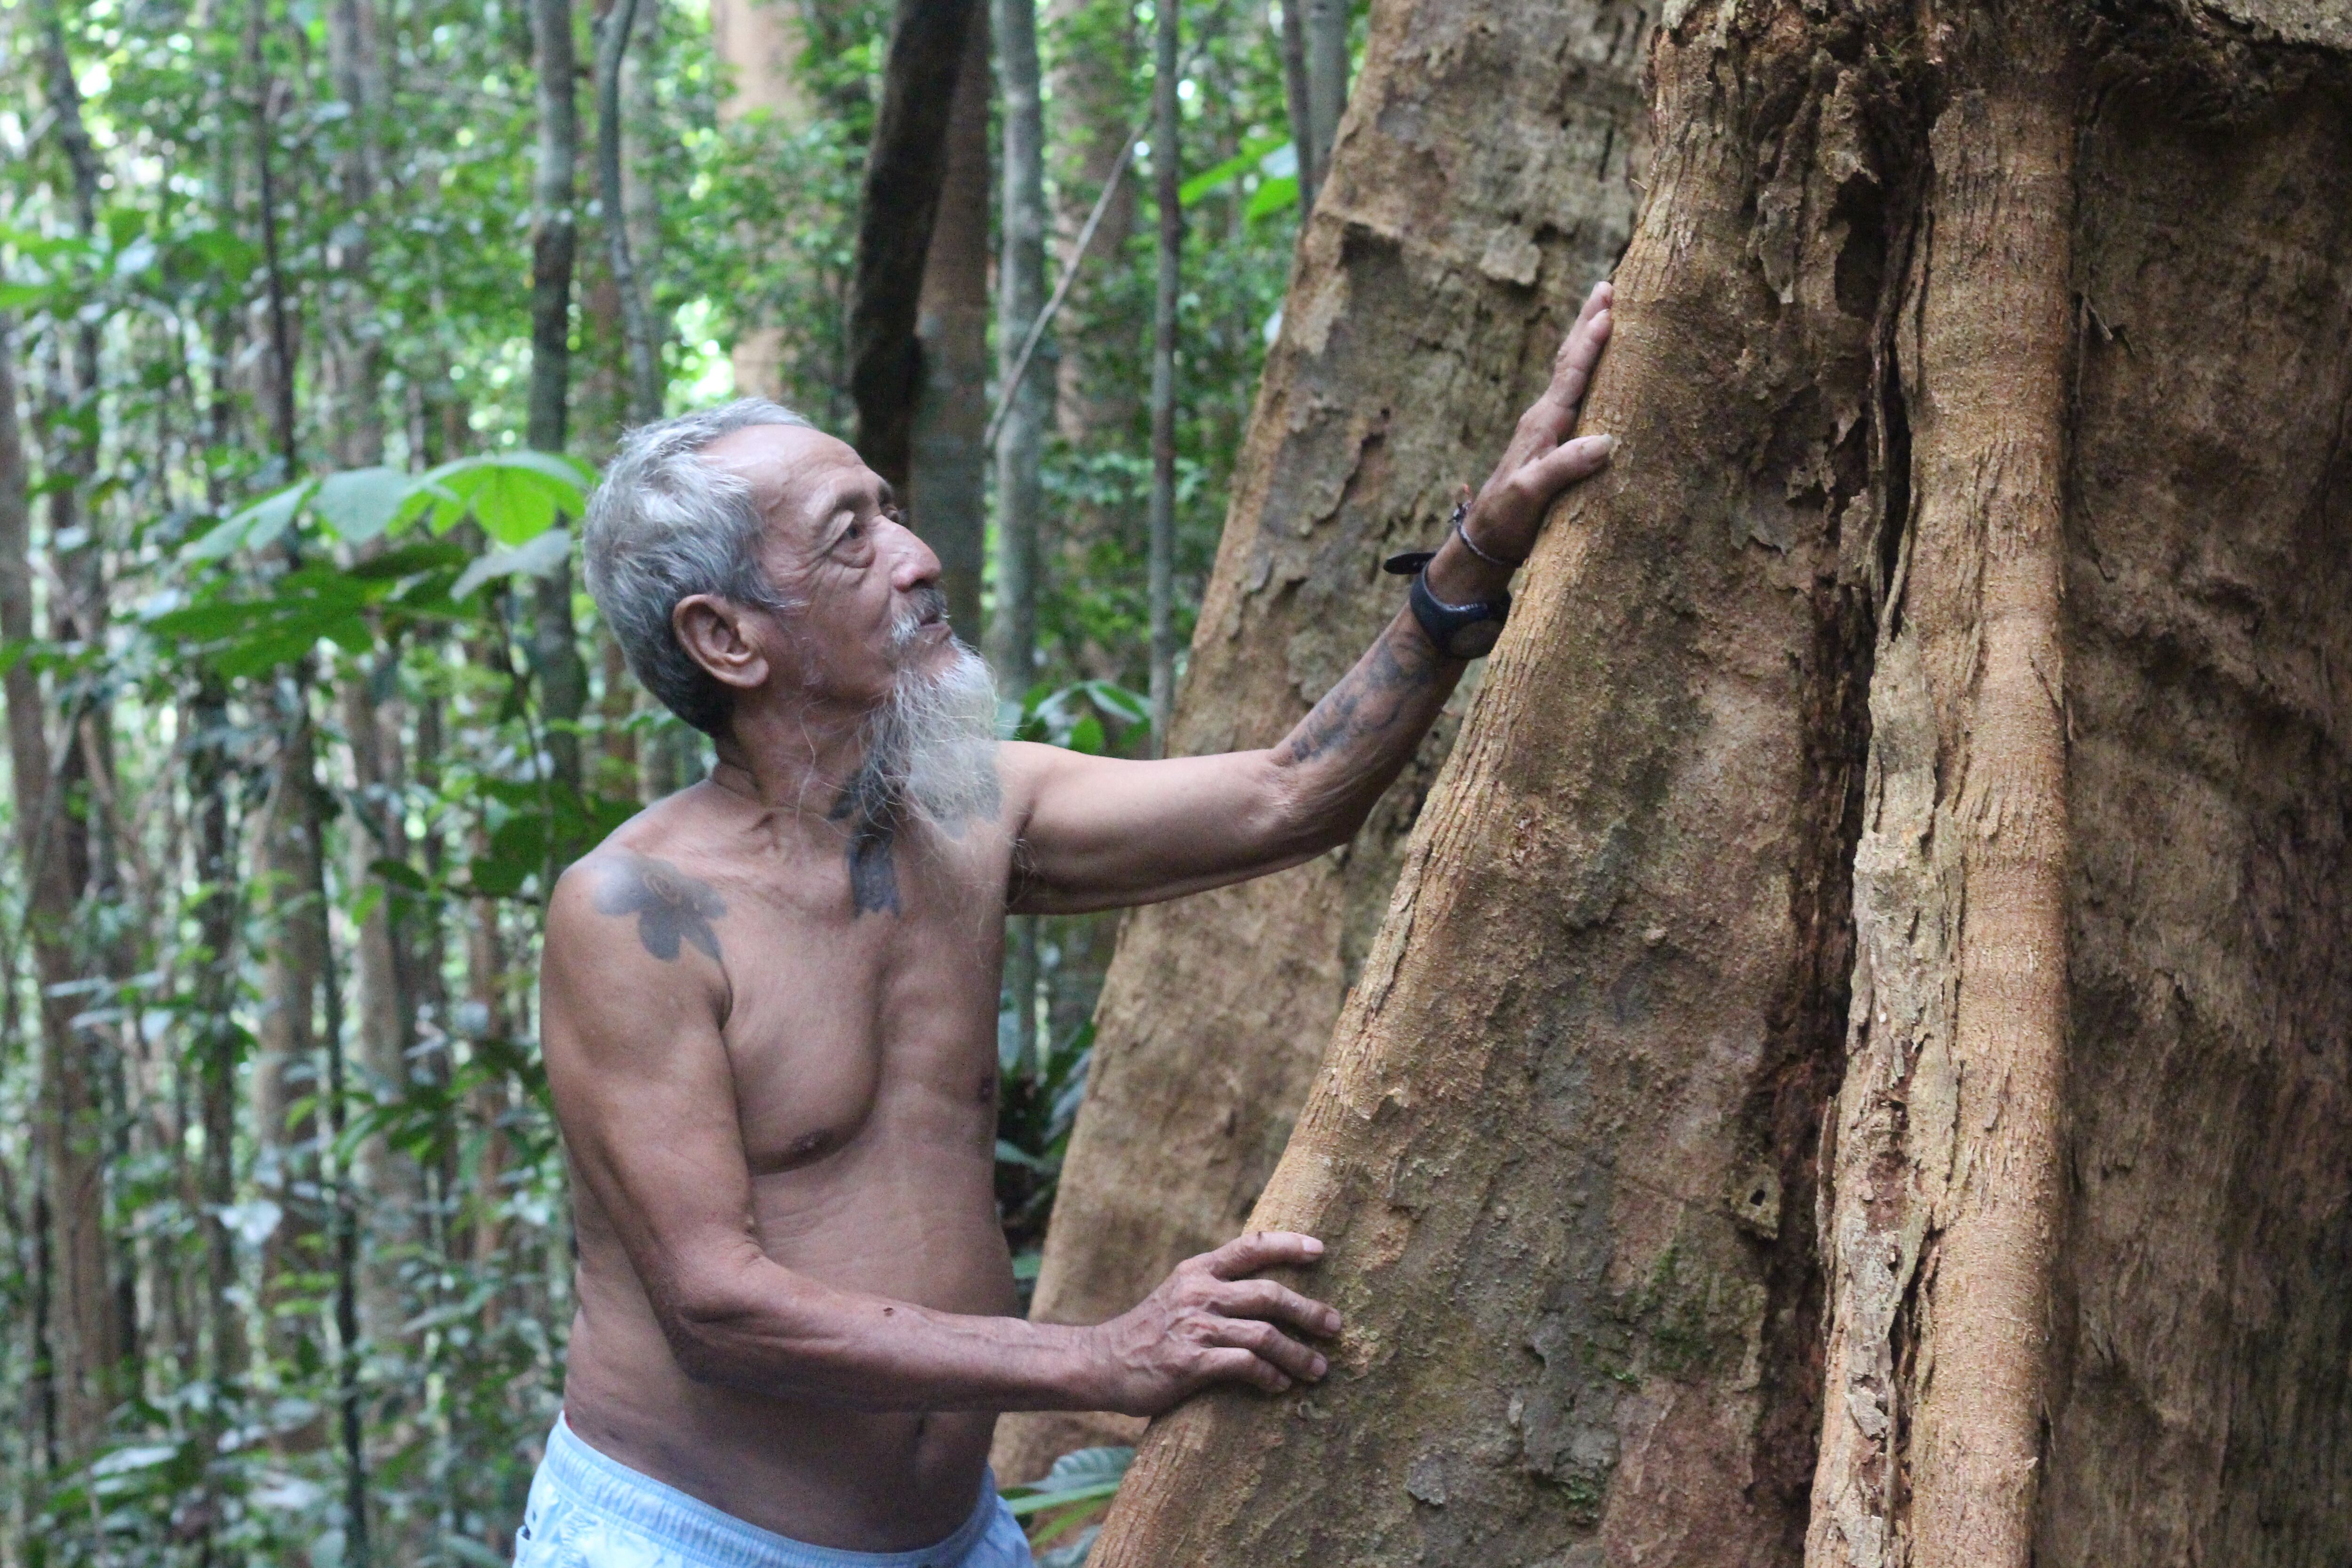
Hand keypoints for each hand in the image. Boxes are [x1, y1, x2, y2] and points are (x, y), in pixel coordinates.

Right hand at [1083, 1231, 1341, 1415]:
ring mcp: (1196, 1328)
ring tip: (1318, 1369)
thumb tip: (1263, 1288)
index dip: (1288, 1244)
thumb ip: (1215, 1286)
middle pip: (1270, 1294)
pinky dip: (1269, 1376)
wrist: (1101, 1363)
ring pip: (1264, 1334)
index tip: (1320, 1249)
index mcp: (1197, 1271)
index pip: (1250, 1246)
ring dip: (1298, 1354)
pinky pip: (1244, 1365)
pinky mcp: (1191, 1363)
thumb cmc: (1148, 1331)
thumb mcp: (1178, 1292)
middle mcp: (1199, 1293)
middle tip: (1335, 1326)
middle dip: (1309, 1311)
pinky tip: (1279, 1385)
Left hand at [1456, 281, 1617, 569]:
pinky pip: (1574, 394)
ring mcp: (1547, 428)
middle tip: (1608, 286)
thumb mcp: (1533, 495)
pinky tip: (1598, 367)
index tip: (1608, 310)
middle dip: (1587, 322)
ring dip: (1587, 340)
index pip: (1570, 374)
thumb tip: (1605, 443)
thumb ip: (1564, 468)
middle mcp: (1544, 418)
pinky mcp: (1552, 441)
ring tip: (1606, 310)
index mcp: (1542, 424)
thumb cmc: (1507, 519)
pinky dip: (1587, 370)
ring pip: (1570, 373)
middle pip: (1568, 359)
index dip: (1589, 343)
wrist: (1486, 539)